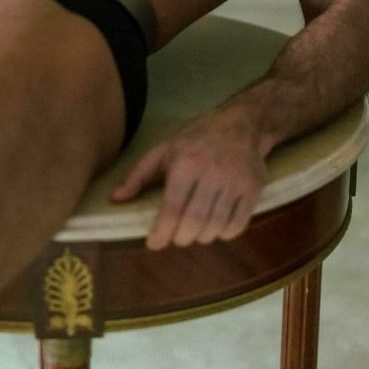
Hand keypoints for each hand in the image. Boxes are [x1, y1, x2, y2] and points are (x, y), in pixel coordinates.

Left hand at [112, 112, 267, 248]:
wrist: (241, 124)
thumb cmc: (196, 140)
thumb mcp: (163, 151)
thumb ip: (138, 175)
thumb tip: (115, 199)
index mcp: (185, 164)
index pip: (172, 207)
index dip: (162, 231)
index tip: (154, 244)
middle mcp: (211, 173)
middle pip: (194, 222)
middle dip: (181, 238)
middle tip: (177, 236)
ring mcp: (235, 182)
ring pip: (216, 227)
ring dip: (202, 237)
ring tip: (195, 230)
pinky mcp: (253, 189)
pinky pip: (238, 225)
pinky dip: (224, 234)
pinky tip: (217, 226)